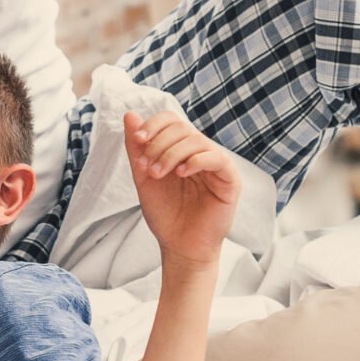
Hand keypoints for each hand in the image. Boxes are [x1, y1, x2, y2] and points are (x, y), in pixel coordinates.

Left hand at [126, 110, 239, 267]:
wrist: (180, 246)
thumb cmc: (165, 214)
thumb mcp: (144, 177)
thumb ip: (137, 148)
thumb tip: (129, 115)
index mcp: (181, 150)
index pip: (171, 120)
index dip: (154, 124)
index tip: (138, 140)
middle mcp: (200, 153)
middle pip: (181, 128)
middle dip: (158, 144)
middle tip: (147, 167)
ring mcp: (216, 165)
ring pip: (196, 141)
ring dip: (171, 154)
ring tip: (158, 173)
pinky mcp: (230, 180)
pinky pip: (217, 158)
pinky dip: (196, 161)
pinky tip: (181, 173)